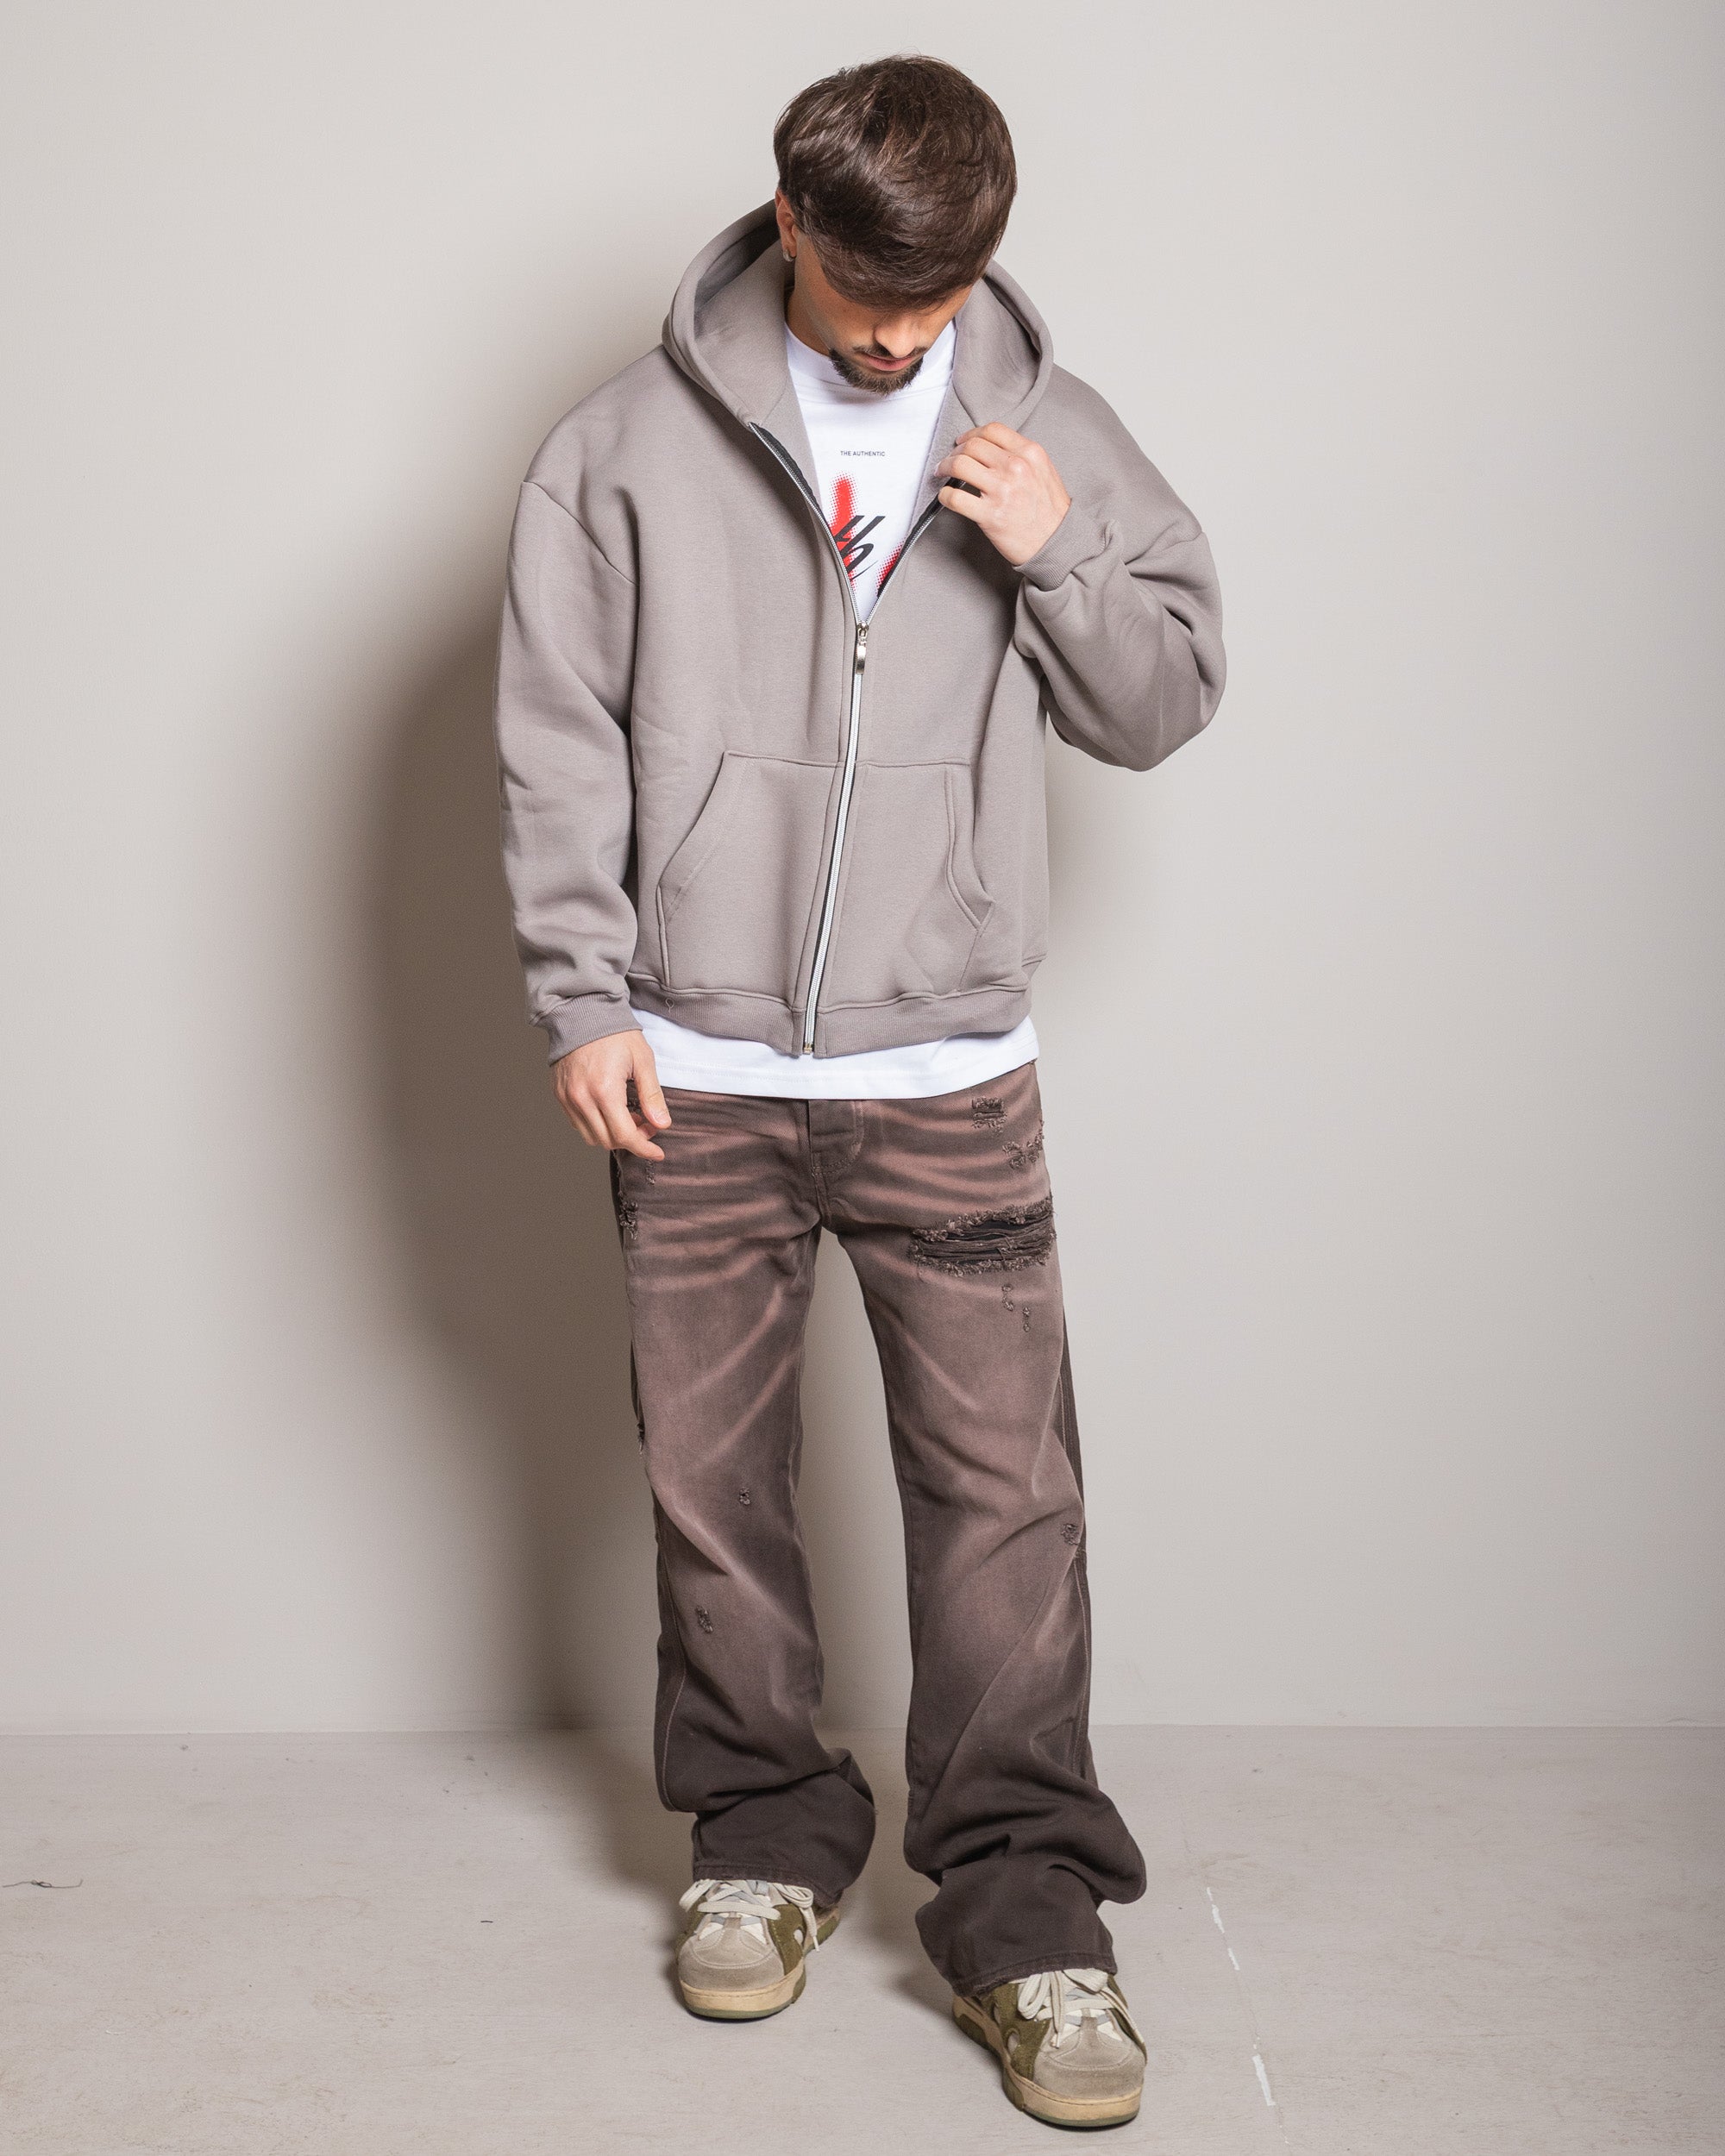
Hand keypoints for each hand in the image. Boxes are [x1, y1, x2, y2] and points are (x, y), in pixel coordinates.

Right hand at [553, 1030, 670, 1160]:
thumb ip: (652, 1096)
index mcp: (604, 1090)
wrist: (582, 1013)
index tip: (657, 1152)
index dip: (643, 1148)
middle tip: (646, 1124)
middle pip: (607, 1140)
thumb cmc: (615, 1034)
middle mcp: (581, 1098)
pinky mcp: (559, 1095)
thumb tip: (662, 1125)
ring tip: (628, 1116)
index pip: (625, 1135)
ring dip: (613, 1135)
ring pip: (591, 1136)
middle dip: (631, 1140)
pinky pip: (578, 1123)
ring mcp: (567, 1098)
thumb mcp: (642, 1061)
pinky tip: (609, 1110)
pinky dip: (596, 1126)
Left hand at [935, 423, 1071, 566]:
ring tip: (942, 474)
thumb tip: (990, 450)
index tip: (962, 442)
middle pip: (972, 446)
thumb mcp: (1044, 471)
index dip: (971, 434)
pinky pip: (955, 498)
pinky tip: (946, 497)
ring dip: (944, 468)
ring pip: (959, 466)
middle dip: (954, 452)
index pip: (992, 430)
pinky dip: (945, 495)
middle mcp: (1016, 467)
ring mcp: (1002, 491)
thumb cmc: (1050, 511)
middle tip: (948, 461)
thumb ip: (1021, 456)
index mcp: (1030, 453)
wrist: (1057, 543)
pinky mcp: (990, 515)